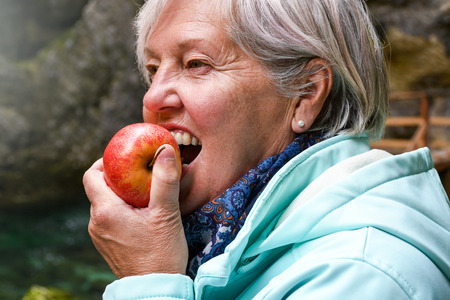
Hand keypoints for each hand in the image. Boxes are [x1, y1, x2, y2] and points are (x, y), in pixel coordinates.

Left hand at [83, 145, 187, 277]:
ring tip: (145, 194)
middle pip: (99, 188)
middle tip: (141, 173)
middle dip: (119, 177)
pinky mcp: (107, 245)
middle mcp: (96, 223)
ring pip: (105, 204)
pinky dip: (122, 209)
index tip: (126, 158)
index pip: (91, 175)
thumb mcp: (166, 214)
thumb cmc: (161, 254)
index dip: (106, 161)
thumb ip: (164, 180)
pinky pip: (109, 218)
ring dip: (121, 194)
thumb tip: (164, 150)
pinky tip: (142, 214)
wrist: (155, 290)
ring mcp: (99, 236)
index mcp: (105, 212)